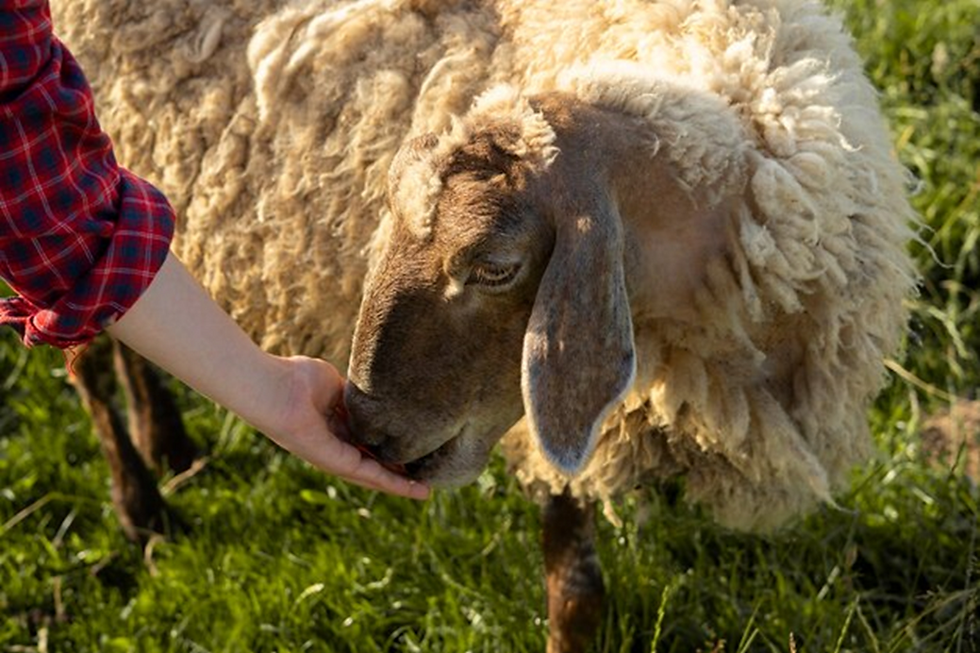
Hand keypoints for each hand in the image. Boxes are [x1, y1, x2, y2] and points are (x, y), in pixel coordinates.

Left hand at [259, 355, 429, 499]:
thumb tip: (377, 396)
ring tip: (425, 490)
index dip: (389, 445)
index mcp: (334, 426)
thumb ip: (356, 394)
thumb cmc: (297, 379)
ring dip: (400, 483)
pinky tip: (412, 488)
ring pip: (374, 473)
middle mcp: (335, 446)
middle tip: (425, 475)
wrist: (276, 387)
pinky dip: (392, 482)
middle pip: (373, 461)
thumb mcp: (336, 385)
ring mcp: (334, 457)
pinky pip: (368, 474)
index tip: (412, 446)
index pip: (367, 440)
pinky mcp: (334, 462)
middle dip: (398, 469)